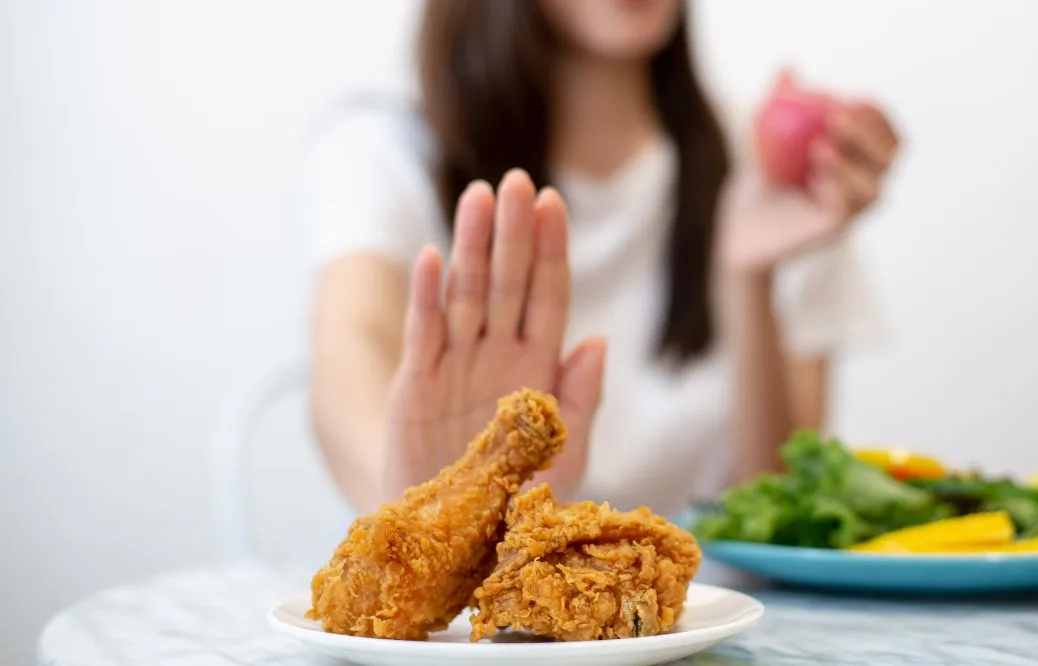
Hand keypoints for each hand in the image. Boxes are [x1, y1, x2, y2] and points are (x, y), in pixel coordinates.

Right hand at [382, 169, 604, 499]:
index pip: (547, 296)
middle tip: (517, 179)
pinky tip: (433, 258)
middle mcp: (496, 355)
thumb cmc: (514, 501)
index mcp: (538, 367)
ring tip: (477, 196)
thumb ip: (581, 400)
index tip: (554, 204)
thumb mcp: (564, 455)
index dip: (551, 251)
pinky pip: (424, 336)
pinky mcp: (415, 387)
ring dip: (471, 247)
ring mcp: (454, 366)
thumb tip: (596, 338)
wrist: (453, 542)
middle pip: (507, 282)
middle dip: (513, 232)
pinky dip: (427, 298)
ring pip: (465, 295)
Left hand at [720, 84, 899, 274]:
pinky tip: (814, 178)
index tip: (857, 97)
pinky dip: (835, 191)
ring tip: (819, 147)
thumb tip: (785, 68)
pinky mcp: (830, 234)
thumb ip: (777, 104)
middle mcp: (862, 188)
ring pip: (873, 191)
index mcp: (859, 162)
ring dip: (852, 165)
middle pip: (889, 161)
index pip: (887, 138)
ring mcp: (850, 214)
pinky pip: (844, 213)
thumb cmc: (760, 181)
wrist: (739, 227)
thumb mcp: (764, 136)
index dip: (880, 117)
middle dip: (870, 135)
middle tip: (838, 116)